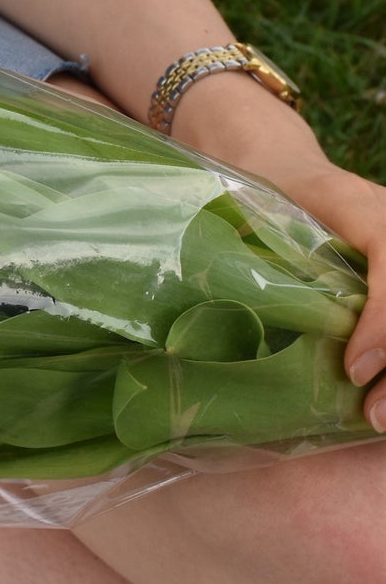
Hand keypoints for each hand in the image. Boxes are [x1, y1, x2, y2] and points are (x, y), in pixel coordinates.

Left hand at [170, 73, 385, 431]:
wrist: (284, 167)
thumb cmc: (264, 190)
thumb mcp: (252, 208)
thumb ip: (250, 254)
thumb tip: (214, 322)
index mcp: (365, 210)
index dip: (382, 322)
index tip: (354, 368)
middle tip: (372, 413)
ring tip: (377, 416)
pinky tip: (373, 397)